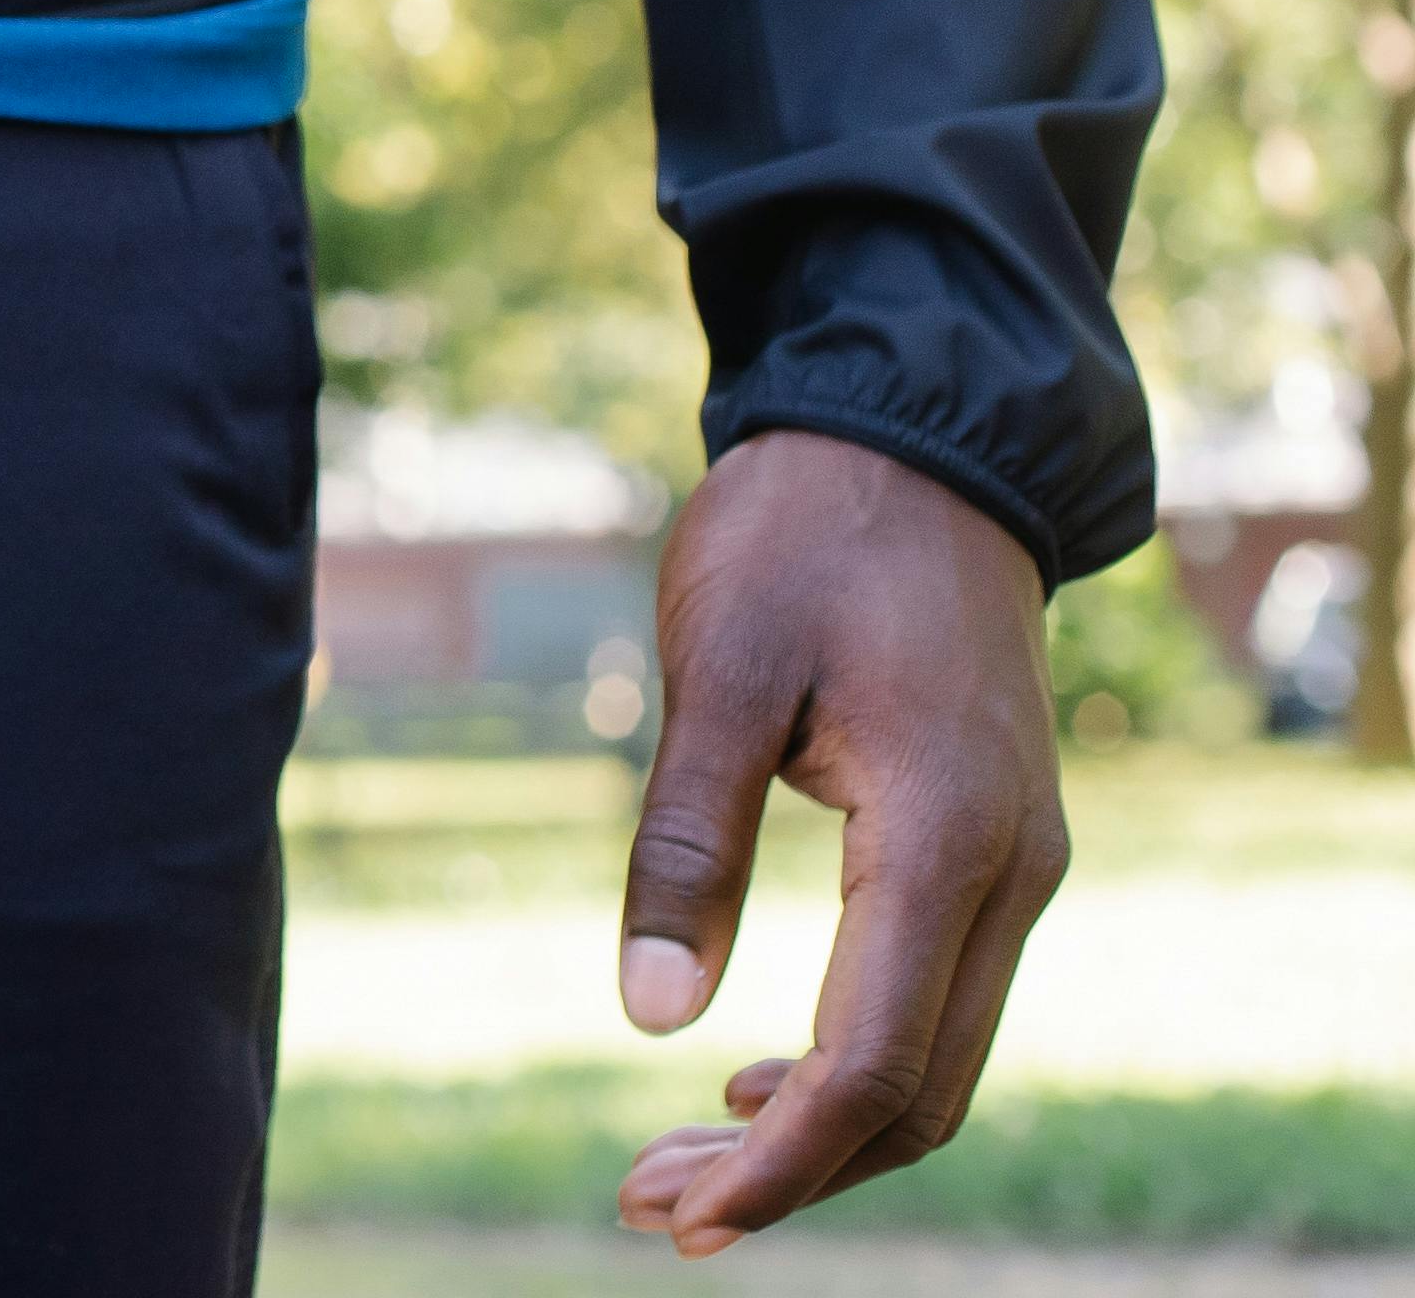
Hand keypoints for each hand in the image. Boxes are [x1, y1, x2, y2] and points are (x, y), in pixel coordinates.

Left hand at [608, 428, 1073, 1253]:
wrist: (915, 447)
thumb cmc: (800, 539)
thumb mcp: (719, 672)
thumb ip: (686, 841)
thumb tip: (646, 1012)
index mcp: (946, 839)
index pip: (873, 1065)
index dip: (781, 1162)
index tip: (682, 1214)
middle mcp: (1010, 874)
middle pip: (915, 1093)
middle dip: (789, 1170)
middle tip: (646, 1206)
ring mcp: (1016, 865)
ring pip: (934, 1058)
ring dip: (817, 1130)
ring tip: (676, 1163)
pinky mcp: (993, 849)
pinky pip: (937, 998)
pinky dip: (854, 1064)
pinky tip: (752, 1079)